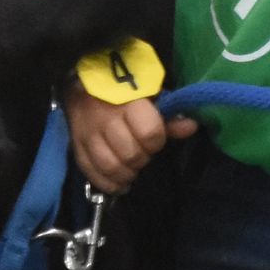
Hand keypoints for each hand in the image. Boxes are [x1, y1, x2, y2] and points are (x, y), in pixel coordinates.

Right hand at [66, 88, 196, 194]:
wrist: (83, 86)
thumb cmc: (123, 93)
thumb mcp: (149, 98)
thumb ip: (169, 117)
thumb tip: (192, 126)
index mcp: (129, 104)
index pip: (149, 133)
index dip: (156, 140)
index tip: (155, 138)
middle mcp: (107, 120)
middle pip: (131, 154)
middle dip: (142, 158)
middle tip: (142, 153)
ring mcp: (89, 135)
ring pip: (110, 167)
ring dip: (126, 174)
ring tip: (132, 169)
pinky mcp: (77, 147)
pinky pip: (92, 174)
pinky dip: (109, 183)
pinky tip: (120, 182)